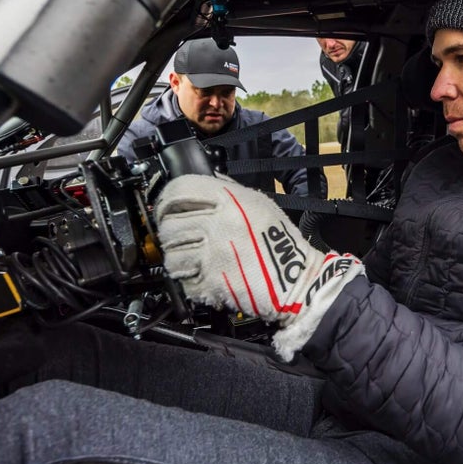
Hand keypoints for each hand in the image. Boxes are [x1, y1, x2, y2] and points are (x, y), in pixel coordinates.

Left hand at [154, 175, 363, 357]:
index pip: (180, 190)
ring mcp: (213, 254)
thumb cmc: (280, 244)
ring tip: (191, 261)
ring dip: (177, 259)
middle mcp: (219, 223)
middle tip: (179, 239)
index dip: (166, 201)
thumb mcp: (259, 204)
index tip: (166, 210)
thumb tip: (207, 181)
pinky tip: (202, 276)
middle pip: (170, 224)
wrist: (296, 281)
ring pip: (171, 255)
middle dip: (170, 233)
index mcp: (230, 200)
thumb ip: (230, 191)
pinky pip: (183, 280)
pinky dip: (188, 281)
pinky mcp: (212, 281)